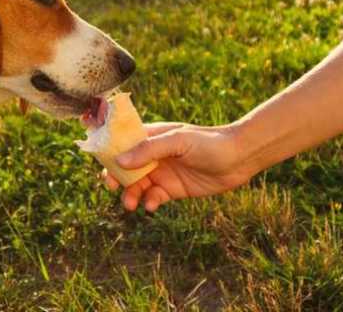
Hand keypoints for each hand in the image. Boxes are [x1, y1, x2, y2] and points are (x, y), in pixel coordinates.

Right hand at [102, 122, 253, 211]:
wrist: (240, 158)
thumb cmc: (209, 142)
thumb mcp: (177, 141)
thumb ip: (148, 150)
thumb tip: (119, 161)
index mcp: (151, 137)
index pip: (123, 143)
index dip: (110, 153)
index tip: (102, 165)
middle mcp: (153, 155)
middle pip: (125, 167)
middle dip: (116, 178)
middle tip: (112, 187)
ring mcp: (162, 172)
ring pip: (137, 185)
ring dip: (130, 195)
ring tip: (131, 204)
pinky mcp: (172, 189)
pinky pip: (153, 197)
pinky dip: (149, 202)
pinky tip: (153, 205)